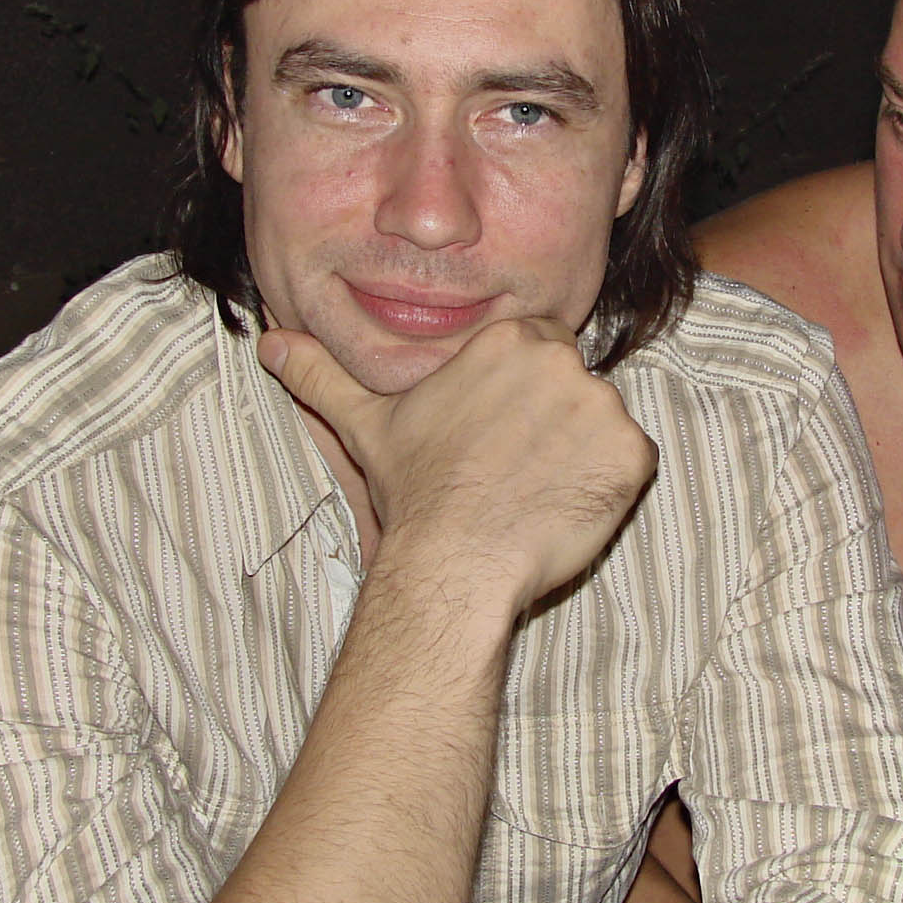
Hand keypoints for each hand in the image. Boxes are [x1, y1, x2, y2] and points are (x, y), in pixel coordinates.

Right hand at [259, 317, 656, 612]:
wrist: (455, 561)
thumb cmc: (415, 492)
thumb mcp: (366, 423)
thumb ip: (323, 374)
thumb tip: (268, 342)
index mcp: (507, 340)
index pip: (539, 347)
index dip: (522, 392)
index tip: (502, 430)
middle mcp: (561, 361)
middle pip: (573, 383)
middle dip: (553, 419)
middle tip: (516, 467)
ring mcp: (603, 406)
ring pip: (602, 422)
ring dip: (581, 453)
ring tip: (535, 490)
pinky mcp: (633, 454)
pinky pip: (632, 462)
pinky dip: (608, 485)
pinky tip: (565, 506)